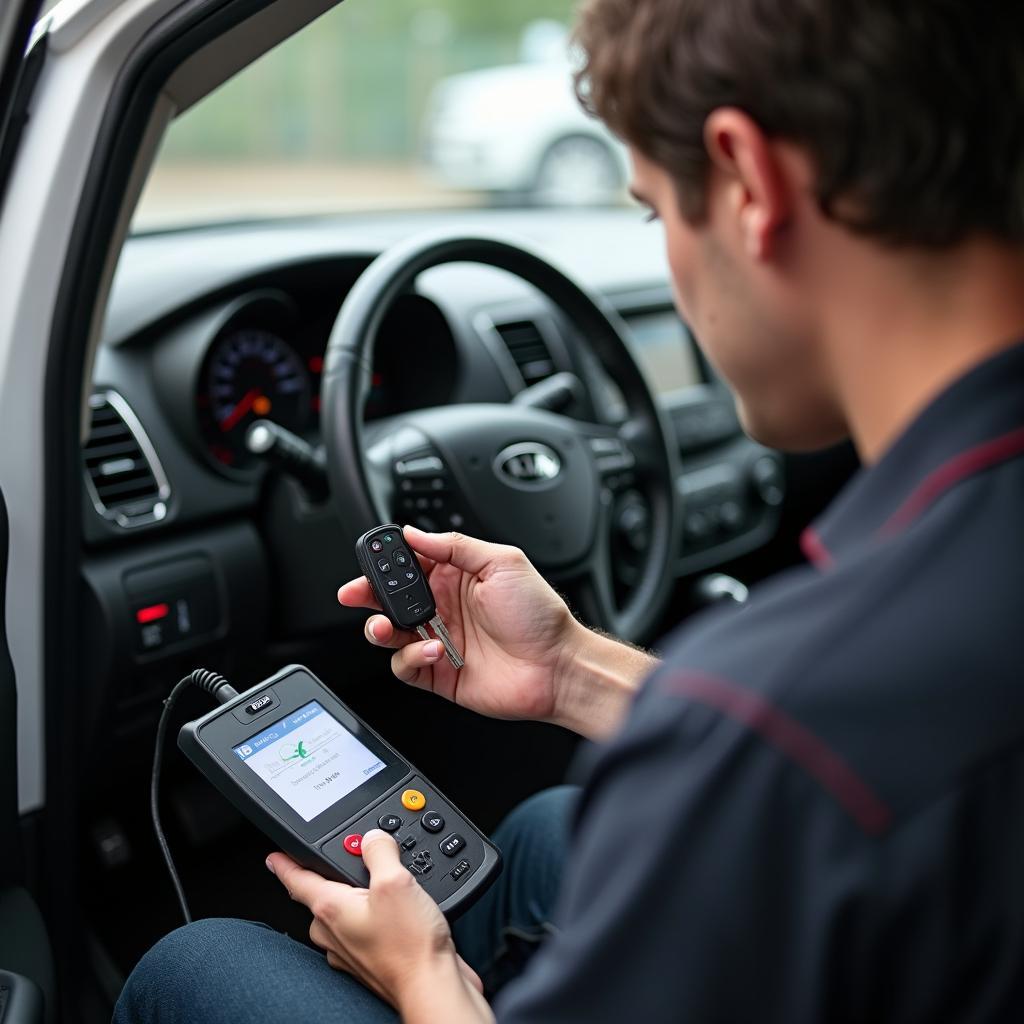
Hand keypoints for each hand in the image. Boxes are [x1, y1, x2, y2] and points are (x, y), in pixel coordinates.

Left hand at [267, 832, 489, 1020]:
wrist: (431, 987)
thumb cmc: (409, 946)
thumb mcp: (395, 881)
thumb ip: (379, 851)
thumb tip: (372, 838)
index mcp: (331, 909)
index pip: (297, 880)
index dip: (284, 864)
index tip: (273, 858)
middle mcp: (334, 932)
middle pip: (322, 894)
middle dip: (335, 876)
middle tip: (355, 859)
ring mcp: (350, 950)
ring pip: (343, 913)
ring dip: (357, 897)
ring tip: (384, 885)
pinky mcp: (369, 960)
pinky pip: (362, 928)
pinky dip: (373, 916)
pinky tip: (396, 913)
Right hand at [339, 527, 583, 724]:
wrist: (557, 666)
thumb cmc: (539, 615)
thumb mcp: (502, 562)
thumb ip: (455, 545)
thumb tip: (416, 532)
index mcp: (456, 577)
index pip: (409, 564)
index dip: (386, 561)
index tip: (371, 559)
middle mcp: (443, 608)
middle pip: (389, 599)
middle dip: (367, 594)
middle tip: (356, 593)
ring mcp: (439, 641)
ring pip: (388, 633)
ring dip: (379, 629)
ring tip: (386, 627)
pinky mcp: (438, 674)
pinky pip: (405, 666)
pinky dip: (410, 658)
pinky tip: (433, 650)